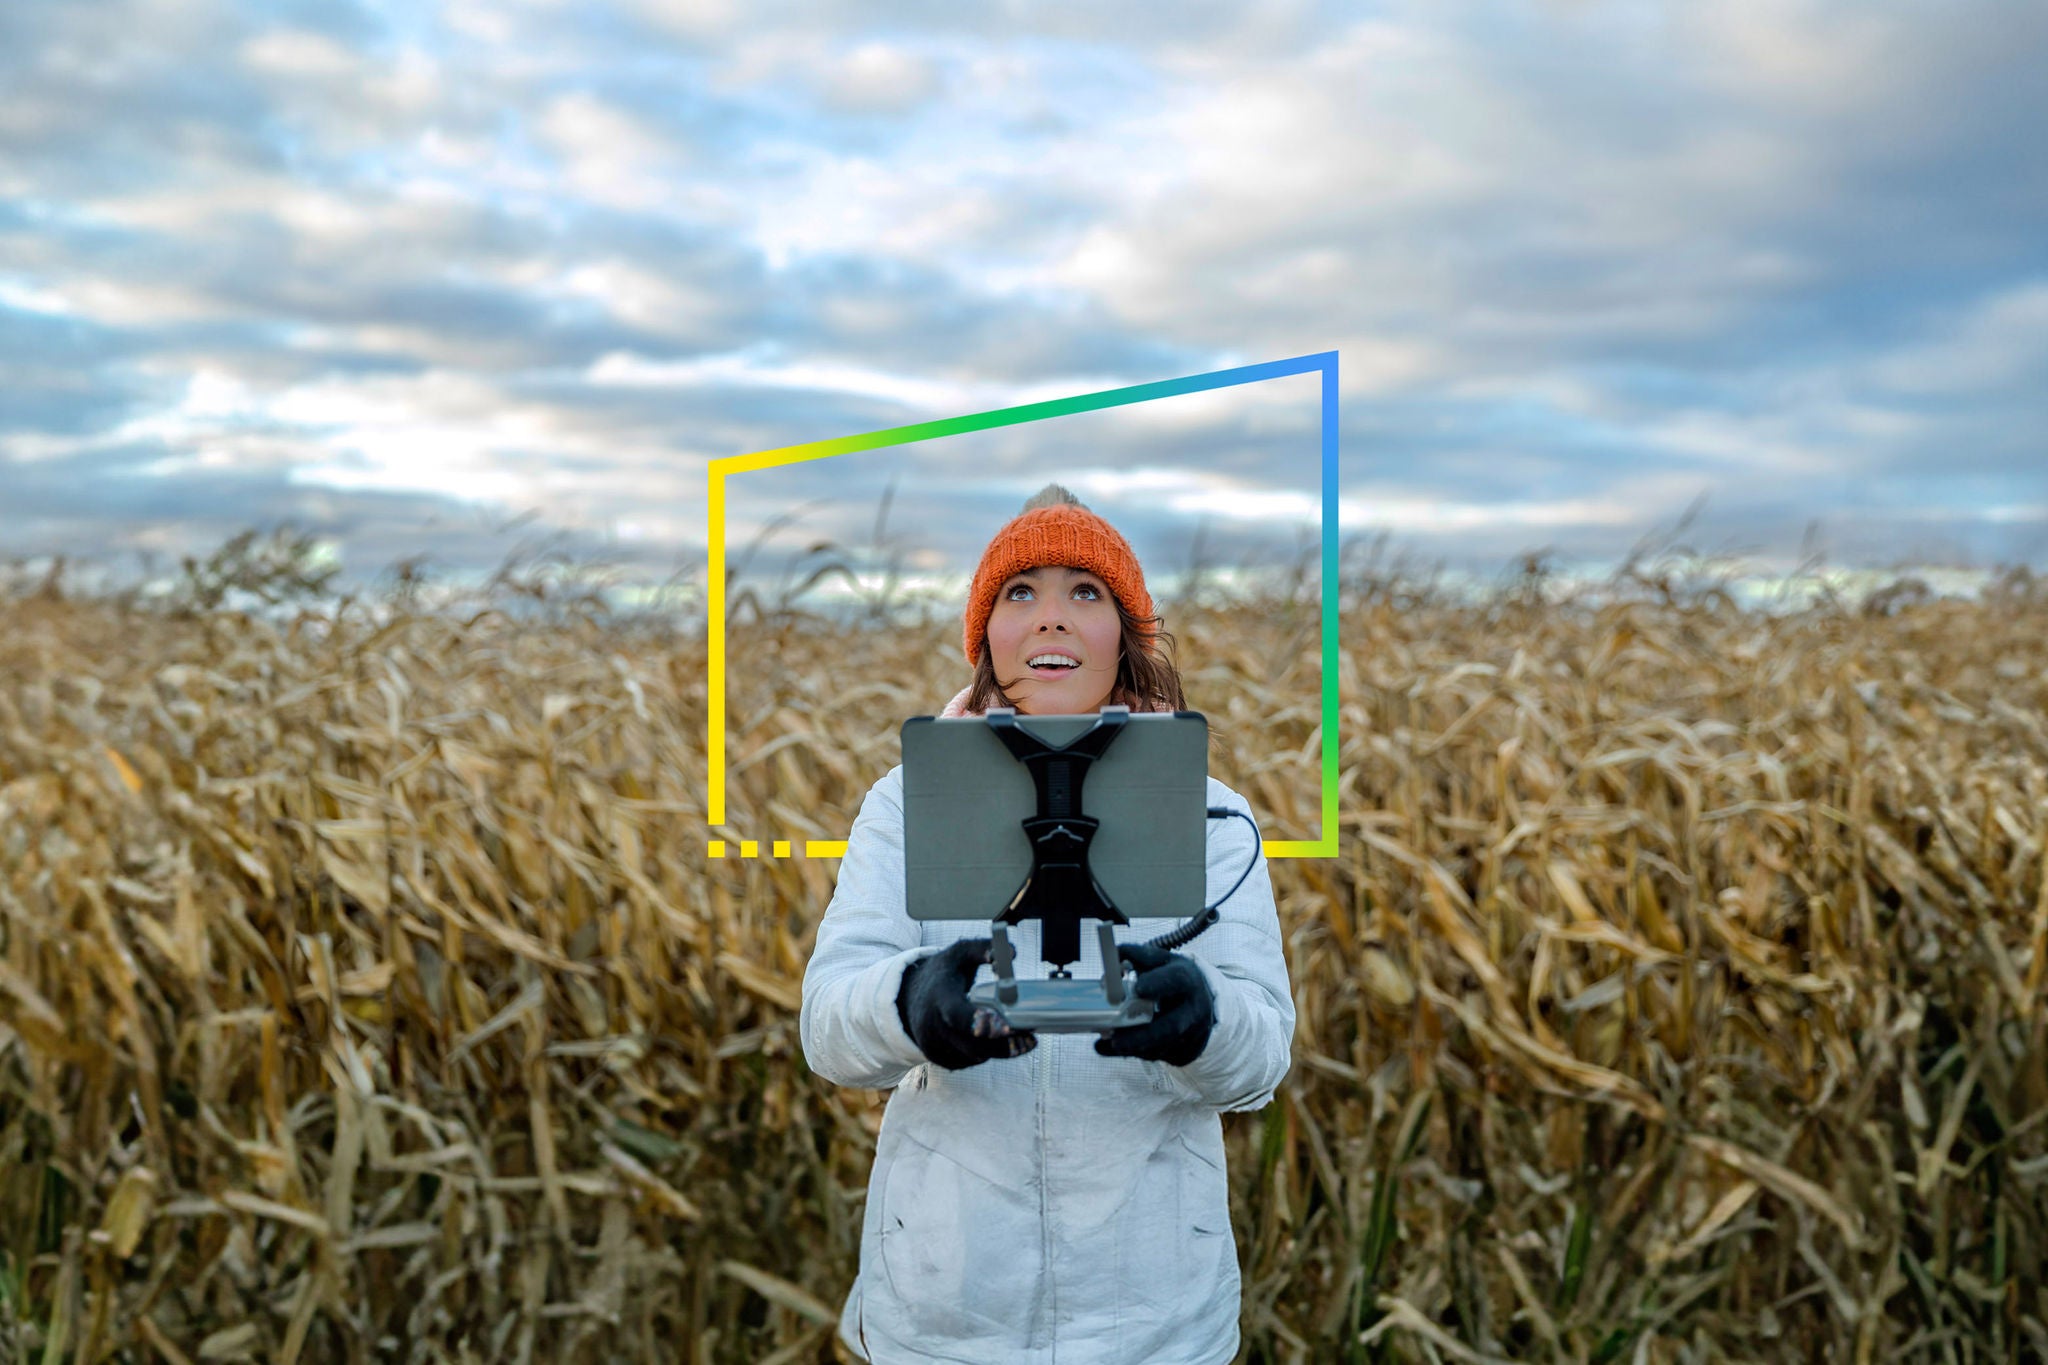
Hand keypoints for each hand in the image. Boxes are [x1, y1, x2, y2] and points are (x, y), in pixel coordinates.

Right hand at [896, 938, 1038, 1069]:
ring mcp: (934, 1045)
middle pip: (972, 1045)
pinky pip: (969, 1061)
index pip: (956, 1014)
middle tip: (1030, 1039)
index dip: (979, 1022)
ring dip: (1000, 1050)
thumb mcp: (960, 953)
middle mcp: (932, 1025)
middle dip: (1004, 1045)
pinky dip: (986, 1053)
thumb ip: (984, 948)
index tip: (1006, 1026)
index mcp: (939, 997)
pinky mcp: (939, 1058)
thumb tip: (1011, 953)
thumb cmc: (943, 973)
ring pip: (974, 1056)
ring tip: (1021, 1039)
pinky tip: (996, 1041)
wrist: (909, 997)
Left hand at [1093, 942, 1215, 1066]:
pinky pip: (1157, 1056)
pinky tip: (1112, 1049)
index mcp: (1187, 980)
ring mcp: (1191, 1034)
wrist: (1200, 1002)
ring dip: (1133, 1048)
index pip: (1176, 981)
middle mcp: (1193, 1009)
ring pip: (1162, 1047)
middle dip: (1142, 1035)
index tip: (1137, 988)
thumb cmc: (1173, 980)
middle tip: (1114, 1037)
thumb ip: (1136, 956)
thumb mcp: (1161, 962)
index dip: (1157, 983)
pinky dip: (1134, 1053)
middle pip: (1171, 1027)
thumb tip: (1113, 957)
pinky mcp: (1184, 1051)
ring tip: (1109, 1044)